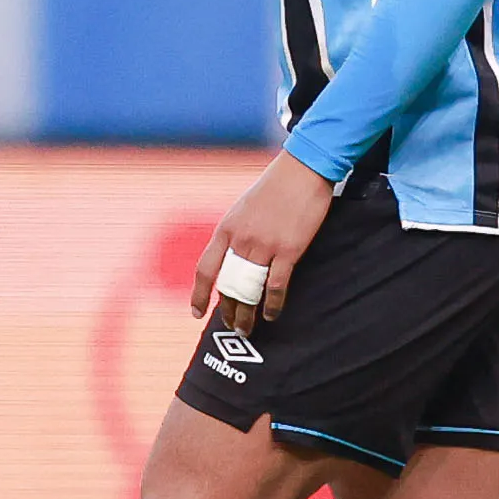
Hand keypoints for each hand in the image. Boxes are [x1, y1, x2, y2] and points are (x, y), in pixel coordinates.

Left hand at [190, 152, 336, 336]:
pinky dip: (272, 304)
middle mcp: (241, 239)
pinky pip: (275, 286)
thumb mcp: (244, 208)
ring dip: (247, 314)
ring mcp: (264, 245)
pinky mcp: (288, 249)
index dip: (199, 294)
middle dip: (227, 310)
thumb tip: (232, 257)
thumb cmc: (275, 188)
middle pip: (227, 285)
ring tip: (247, 328)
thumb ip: (236, 233)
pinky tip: (271, 314)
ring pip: (249, 290)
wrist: (302, 170)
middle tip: (231, 325)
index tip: (196, 312)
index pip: (205, 268)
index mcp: (226, 228)